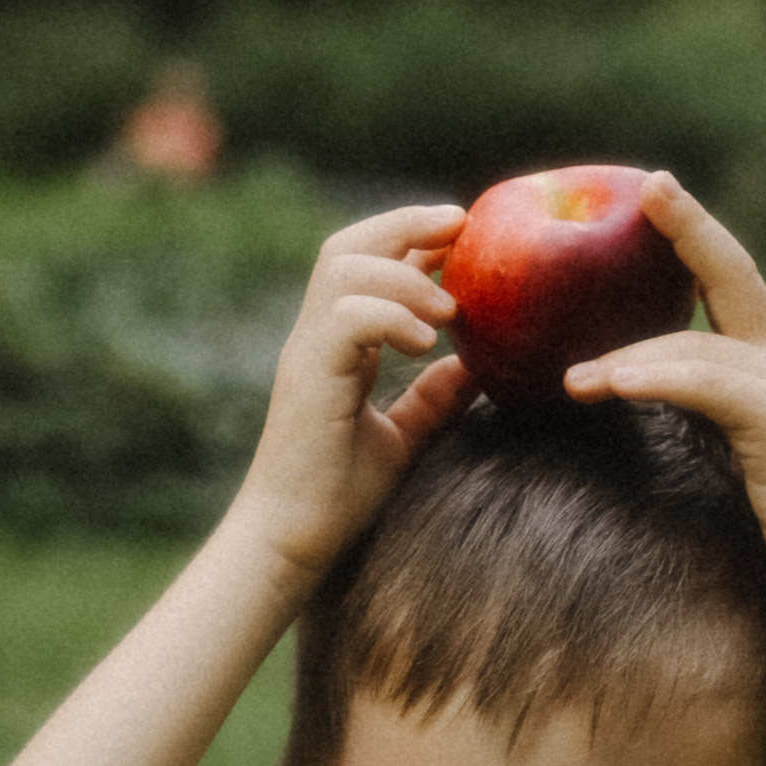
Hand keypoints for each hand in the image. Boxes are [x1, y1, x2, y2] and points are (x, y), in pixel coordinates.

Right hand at [234, 205, 471, 590]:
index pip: (366, 263)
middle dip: (407, 224)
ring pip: (345, 269)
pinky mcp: (307, 377)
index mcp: (335, 345)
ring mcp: (307, 354)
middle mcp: (316, 338)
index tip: (463, 232)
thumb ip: (431, 400)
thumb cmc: (336, 498)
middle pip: (349, 246)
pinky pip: (346, 317)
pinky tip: (426, 342)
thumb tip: (475, 367)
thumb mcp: (400, 439)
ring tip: (448, 310)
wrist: (290, 541)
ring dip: (404, 275)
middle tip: (462, 225)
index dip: (412, 236)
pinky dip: (390, 316)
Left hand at [560, 178, 765, 584]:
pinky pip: (703, 386)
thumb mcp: (737, 435)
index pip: (731, 274)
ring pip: (693, 348)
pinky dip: (656, 380)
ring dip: (628, 359)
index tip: (657, 189)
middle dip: (689, 226)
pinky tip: (614, 384)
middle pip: (731, 271)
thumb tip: (634, 386)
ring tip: (574, 378)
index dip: (696, 230)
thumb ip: (701, 401)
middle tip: (646, 187)